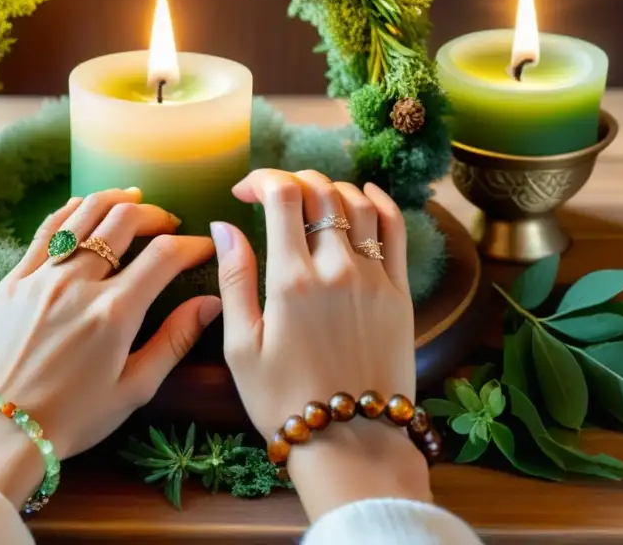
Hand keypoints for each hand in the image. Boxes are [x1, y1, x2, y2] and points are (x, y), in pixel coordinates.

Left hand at [0, 188, 220, 506]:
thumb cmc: (73, 418)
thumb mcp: (134, 389)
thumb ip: (175, 341)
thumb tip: (211, 303)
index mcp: (114, 312)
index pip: (164, 256)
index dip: (192, 244)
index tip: (204, 248)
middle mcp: (78, 283)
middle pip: (124, 222)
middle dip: (156, 215)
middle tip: (170, 224)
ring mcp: (42, 276)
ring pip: (84, 215)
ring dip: (115, 201)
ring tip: (134, 200)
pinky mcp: (14, 279)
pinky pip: (46, 230)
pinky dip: (71, 211)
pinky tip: (85, 206)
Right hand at [210, 170, 429, 519]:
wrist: (351, 444)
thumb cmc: (284, 400)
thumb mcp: (242, 346)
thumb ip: (234, 278)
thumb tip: (222, 226)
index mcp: (292, 281)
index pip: (283, 195)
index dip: (261, 178)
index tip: (243, 191)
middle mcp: (337, 269)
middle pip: (321, 191)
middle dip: (292, 179)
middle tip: (273, 193)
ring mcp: (374, 278)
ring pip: (358, 202)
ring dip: (330, 187)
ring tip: (310, 197)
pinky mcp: (399, 293)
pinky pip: (395, 229)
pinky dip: (380, 201)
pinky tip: (364, 194)